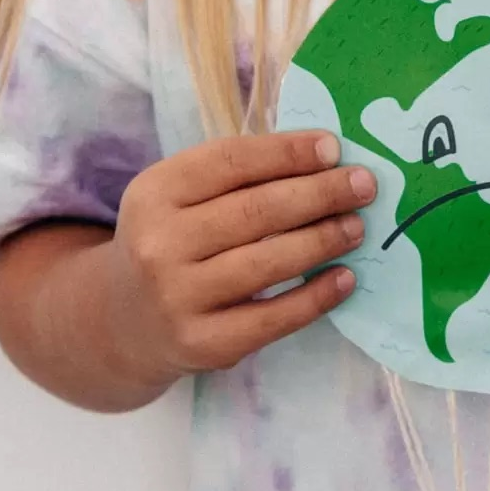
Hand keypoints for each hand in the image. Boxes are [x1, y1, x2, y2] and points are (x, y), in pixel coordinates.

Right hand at [103, 130, 372, 386]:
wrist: (125, 320)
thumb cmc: (173, 241)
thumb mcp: (180, 198)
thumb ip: (237, 176)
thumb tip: (323, 156)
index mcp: (155, 192)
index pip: (230, 162)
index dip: (286, 153)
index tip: (333, 147)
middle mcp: (159, 244)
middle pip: (255, 211)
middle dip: (320, 194)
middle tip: (364, 185)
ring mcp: (179, 297)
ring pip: (267, 262)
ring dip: (323, 240)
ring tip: (357, 227)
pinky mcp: (204, 342)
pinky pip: (273, 318)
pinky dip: (315, 296)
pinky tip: (344, 278)